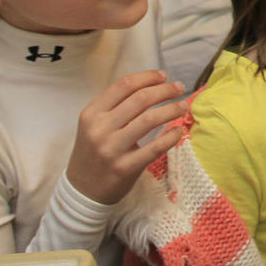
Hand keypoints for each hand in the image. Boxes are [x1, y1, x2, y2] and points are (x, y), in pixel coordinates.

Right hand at [66, 70, 186, 203]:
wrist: (82, 190)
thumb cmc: (93, 152)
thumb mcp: (93, 125)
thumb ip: (114, 107)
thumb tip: (149, 86)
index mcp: (91, 114)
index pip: (123, 86)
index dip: (147, 77)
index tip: (163, 76)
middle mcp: (100, 129)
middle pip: (140, 99)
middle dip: (165, 90)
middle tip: (179, 88)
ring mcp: (112, 149)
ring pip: (150, 120)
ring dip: (171, 109)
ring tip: (182, 106)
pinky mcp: (126, 167)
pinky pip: (155, 147)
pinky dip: (172, 136)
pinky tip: (178, 131)